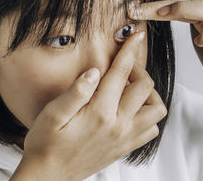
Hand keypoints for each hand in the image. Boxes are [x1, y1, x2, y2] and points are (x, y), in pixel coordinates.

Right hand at [19, 32, 166, 180]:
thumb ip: (76, 91)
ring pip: (156, 110)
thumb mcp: (52, 114)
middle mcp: (119, 125)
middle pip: (145, 88)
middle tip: (123, 67)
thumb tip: (95, 71)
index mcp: (100, 112)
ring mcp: (125, 138)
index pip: (121, 73)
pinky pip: (152, 129)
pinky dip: (148, 115)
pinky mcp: (126, 148)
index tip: (137, 36)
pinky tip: (131, 110)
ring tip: (130, 89)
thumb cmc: (46, 144)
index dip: (130, 50)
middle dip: (138, 69)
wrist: (50, 176)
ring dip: (149, 94)